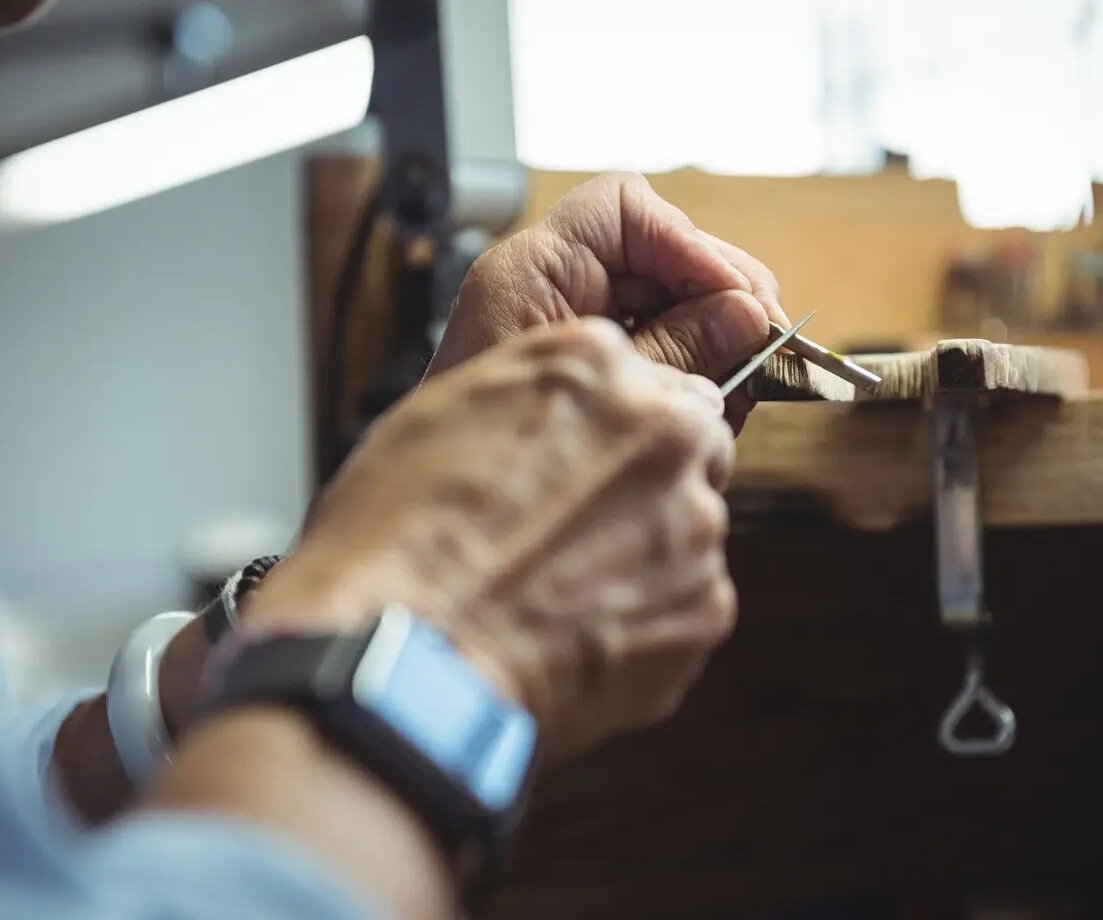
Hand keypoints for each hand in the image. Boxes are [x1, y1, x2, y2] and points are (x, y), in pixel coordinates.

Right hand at [249, 318, 737, 760]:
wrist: (407, 657)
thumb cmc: (396, 541)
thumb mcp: (443, 414)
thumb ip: (532, 397)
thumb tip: (560, 419)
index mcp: (596, 366)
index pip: (647, 383)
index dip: (612, 433)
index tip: (582, 470)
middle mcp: (664, 432)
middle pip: (690, 449)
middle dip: (648, 486)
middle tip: (577, 536)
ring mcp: (694, 523)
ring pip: (690, 532)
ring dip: (644, 557)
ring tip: (559, 598)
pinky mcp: (705, 608)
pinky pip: (687, 607)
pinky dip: (645, 625)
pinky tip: (575, 640)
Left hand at [426, 172, 789, 431]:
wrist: (447, 540)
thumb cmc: (491, 461)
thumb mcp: (598, 396)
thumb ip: (673, 352)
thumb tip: (746, 317)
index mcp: (532, 274)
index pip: (620, 210)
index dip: (686, 243)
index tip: (732, 295)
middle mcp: (551, 289)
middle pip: (658, 256)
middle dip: (718, 295)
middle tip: (765, 337)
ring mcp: (573, 329)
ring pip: (669, 305)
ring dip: (715, 339)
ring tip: (745, 380)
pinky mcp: (591, 371)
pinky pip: (657, 350)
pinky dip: (693, 374)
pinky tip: (717, 404)